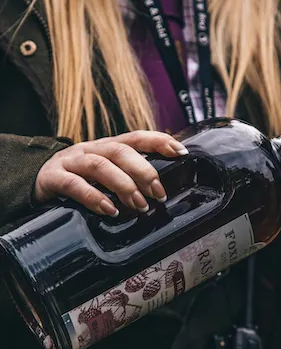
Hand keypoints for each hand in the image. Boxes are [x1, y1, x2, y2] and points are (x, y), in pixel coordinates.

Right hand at [34, 131, 187, 216]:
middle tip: (159, 194)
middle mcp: (91, 150)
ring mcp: (71, 162)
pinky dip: (95, 198)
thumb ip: (125, 177)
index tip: (180, 152)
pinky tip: (109, 210)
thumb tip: (157, 193)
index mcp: (105, 147)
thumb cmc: (76, 179)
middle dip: (144, 172)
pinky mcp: (54, 178)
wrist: (33, 179)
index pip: (135, 137)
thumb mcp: (102, 174)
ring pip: (101, 166)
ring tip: (139, 205)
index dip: (158, 141)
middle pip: (121, 152)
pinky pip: (75, 185)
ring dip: (124, 186)